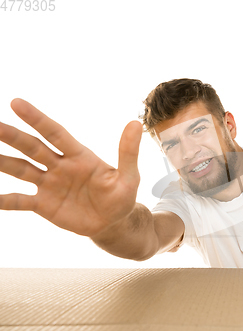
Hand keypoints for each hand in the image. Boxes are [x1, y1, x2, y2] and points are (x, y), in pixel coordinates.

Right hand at [0, 99, 141, 235]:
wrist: (113, 223)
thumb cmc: (121, 197)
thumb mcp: (128, 177)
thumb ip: (127, 152)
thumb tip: (135, 123)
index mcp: (79, 156)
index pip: (55, 133)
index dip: (37, 119)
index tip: (16, 103)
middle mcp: (60, 166)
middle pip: (32, 148)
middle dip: (11, 136)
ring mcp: (49, 185)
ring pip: (20, 170)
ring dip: (2, 161)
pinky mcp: (44, 205)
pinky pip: (19, 201)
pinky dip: (4, 200)